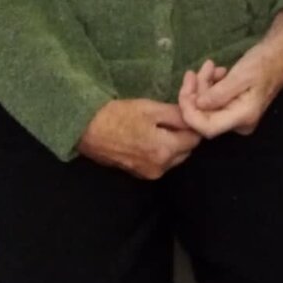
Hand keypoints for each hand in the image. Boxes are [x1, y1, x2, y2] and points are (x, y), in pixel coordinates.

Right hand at [77, 98, 201, 178]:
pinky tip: (152, 136)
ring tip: (163, 125)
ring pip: (175, 158)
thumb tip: (194, 117)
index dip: (193, 123)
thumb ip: (176, 115)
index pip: (195, 139)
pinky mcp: (139, 174)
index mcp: (165, 151)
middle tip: (176, 116)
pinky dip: (162, 150)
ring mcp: (149, 174)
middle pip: (187, 150)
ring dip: (174, 143)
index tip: (189, 112)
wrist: (88, 130)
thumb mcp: (150, 108)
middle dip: (185, 134)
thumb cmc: (118, 115)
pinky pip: (161, 163)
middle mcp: (160, 168)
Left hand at [178, 11, 282, 138]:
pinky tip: (217, 71)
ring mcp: (237, 116)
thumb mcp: (240, 75)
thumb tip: (197, 105)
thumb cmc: (263, 63)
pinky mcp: (234, 107)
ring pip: (208, 106)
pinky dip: (211, 85)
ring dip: (203, 85)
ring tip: (210, 66)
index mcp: (243, 117)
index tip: (185, 89)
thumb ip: (219, 93)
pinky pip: (215, 100)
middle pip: (205, 115)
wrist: (279, 54)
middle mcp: (239, 122)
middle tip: (196, 70)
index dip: (190, 112)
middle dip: (196, 92)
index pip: (207, 127)